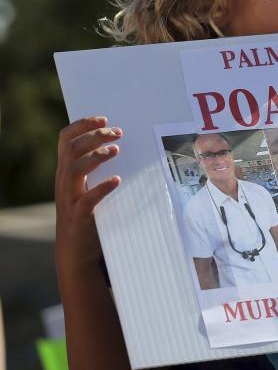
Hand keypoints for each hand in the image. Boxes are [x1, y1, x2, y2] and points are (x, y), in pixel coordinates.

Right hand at [55, 116, 122, 271]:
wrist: (76, 251)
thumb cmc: (88, 214)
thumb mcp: (87, 187)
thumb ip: (96, 168)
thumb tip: (121, 145)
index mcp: (66, 171)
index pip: (66, 139)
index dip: (82, 125)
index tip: (104, 118)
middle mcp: (64, 182)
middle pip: (72, 149)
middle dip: (94, 136)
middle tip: (118, 132)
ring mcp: (70, 199)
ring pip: (74, 169)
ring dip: (95, 156)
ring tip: (116, 150)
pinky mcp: (79, 216)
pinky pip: (87, 199)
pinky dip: (102, 188)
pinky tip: (117, 180)